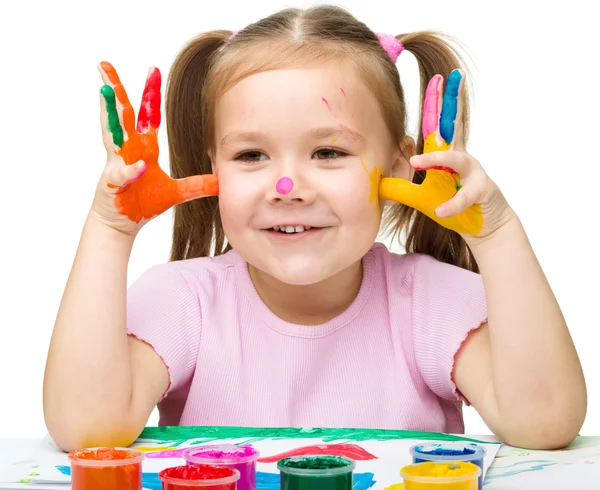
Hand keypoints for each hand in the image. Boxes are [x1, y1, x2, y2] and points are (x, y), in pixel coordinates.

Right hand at [91, 62, 217, 234]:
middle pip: (122, 115)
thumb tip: (221, 182)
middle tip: (106, 66)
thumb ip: (197, 185)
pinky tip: (141, 167)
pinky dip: (130, 171)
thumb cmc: (144, 204)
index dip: (150, 94)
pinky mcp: (114, 183)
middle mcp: (128, 151)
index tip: (153, 70)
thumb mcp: (177, 193)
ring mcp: (118, 164)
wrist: (122, 224)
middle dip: (117, 90)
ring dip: (108, 113)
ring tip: (105, 91)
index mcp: (143, 148)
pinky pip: (122, 174)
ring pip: (110, 134)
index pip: (147, 116)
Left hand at [379, 70, 510, 237]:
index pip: (438, 126)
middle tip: (452, 76)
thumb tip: (378, 184)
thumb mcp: (422, 197)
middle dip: (453, 101)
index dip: (436, 103)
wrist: (484, 225)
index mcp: (448, 154)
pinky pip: (465, 196)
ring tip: (415, 163)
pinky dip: (452, 204)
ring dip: (436, 159)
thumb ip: (403, 189)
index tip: (436, 77)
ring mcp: (474, 173)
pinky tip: (441, 210)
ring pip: (457, 160)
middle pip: (456, 125)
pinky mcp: (482, 192)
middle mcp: (462, 157)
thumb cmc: (452, 204)